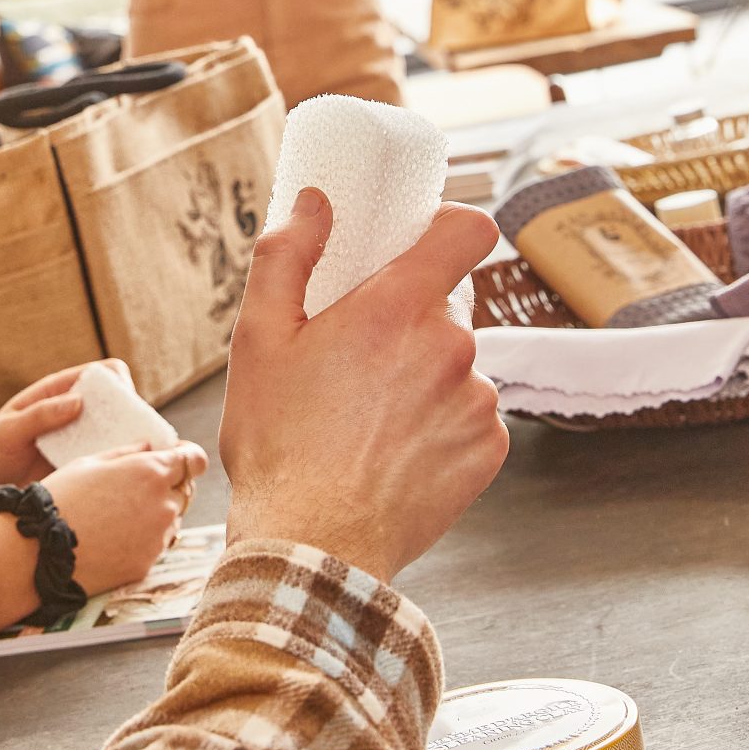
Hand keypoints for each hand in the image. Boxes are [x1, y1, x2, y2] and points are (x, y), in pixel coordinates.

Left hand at [0, 359, 134, 497]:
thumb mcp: (9, 429)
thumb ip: (40, 414)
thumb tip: (78, 402)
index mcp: (60, 392)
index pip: (104, 374)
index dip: (120, 383)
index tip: (123, 405)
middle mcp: (78, 414)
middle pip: (122, 406)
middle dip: (135, 419)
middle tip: (138, 440)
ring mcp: (82, 441)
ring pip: (121, 436)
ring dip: (132, 446)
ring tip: (135, 464)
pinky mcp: (82, 467)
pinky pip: (108, 464)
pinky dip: (119, 469)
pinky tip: (121, 483)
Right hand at [0, 443, 205, 629]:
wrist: (40, 551)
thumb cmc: (60, 499)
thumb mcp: (89, 463)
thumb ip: (127, 453)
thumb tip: (150, 447)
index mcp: (150, 471)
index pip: (194, 459)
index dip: (188, 457)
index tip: (178, 459)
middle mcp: (163, 504)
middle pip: (185, 490)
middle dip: (170, 485)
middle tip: (137, 488)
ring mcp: (158, 536)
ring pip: (172, 518)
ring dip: (158, 513)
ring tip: (119, 515)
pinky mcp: (149, 562)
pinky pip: (157, 544)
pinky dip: (145, 538)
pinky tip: (115, 536)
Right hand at [219, 190, 506, 581]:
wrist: (313, 545)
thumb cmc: (279, 446)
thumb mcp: (259, 340)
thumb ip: (287, 257)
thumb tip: (314, 204)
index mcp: (396, 307)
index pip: (467, 230)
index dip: (450, 229)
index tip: (425, 244)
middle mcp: (451, 346)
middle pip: (446, 306)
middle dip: (408, 323)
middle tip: (357, 362)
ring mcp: (477, 400)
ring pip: (456, 364)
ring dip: (424, 378)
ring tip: (368, 421)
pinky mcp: (489, 449)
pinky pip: (470, 415)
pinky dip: (440, 425)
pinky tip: (393, 453)